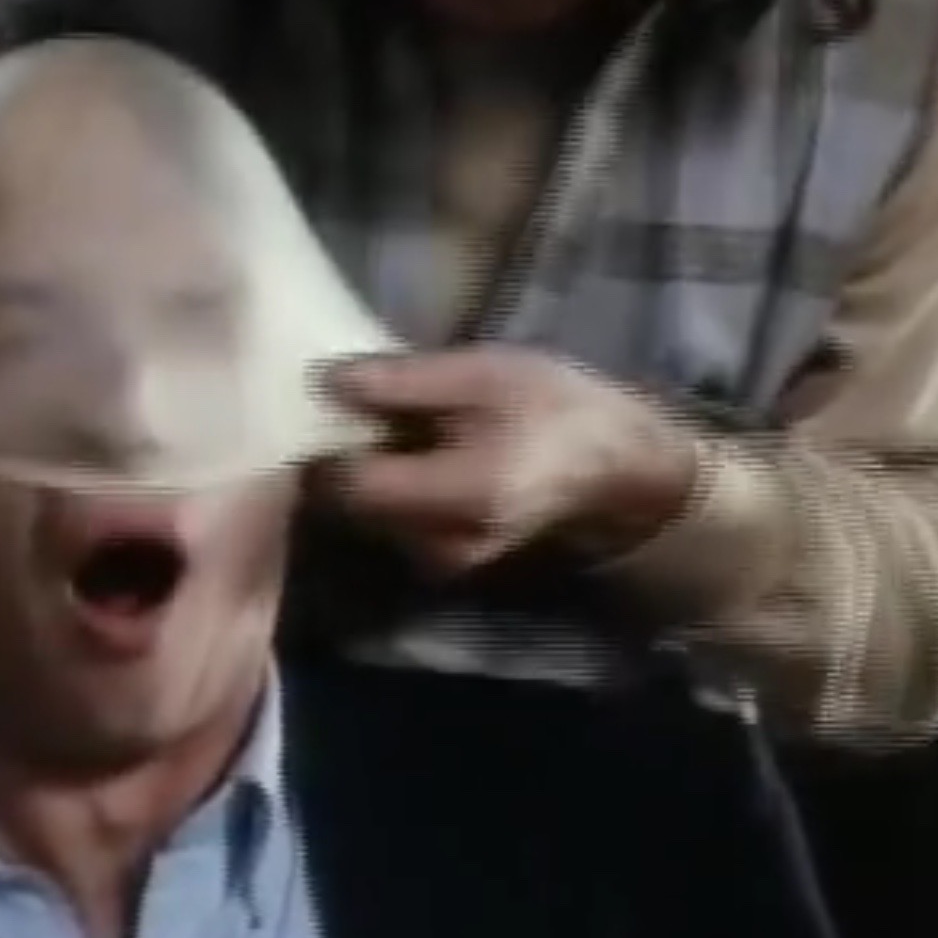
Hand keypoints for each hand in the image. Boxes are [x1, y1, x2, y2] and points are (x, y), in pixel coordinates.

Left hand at [319, 346, 699, 574]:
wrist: (622, 470)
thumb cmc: (559, 410)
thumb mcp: (486, 374)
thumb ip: (403, 381)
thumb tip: (323, 380)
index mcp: (454, 496)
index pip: (345, 484)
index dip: (321, 442)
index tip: (315, 402)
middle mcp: (441, 545)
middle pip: (350, 505)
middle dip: (340, 457)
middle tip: (346, 406)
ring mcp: (444, 563)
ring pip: (370, 517)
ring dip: (366, 473)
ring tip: (382, 424)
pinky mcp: (448, 562)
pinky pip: (395, 524)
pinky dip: (390, 490)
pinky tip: (409, 453)